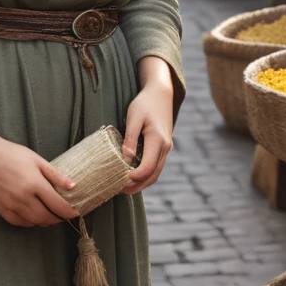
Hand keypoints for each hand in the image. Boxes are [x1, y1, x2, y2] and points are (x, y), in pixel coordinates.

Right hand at [0, 136, 79, 228]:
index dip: (68, 212)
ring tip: (51, 217)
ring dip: (45, 222)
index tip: (75, 213)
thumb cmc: (13, 154)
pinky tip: (34, 218)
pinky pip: (19, 222)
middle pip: (46, 216)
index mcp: (35, 183)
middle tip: (64, 216)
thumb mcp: (37, 160)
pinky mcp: (1, 209)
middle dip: (58, 219)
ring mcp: (11, 205)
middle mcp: (23, 197)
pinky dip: (30, 223)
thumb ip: (55, 175)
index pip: (57, 204)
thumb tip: (72, 186)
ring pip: (34, 222)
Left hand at [121, 58, 174, 194]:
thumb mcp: (133, 117)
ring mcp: (166, 149)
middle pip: (152, 176)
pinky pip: (156, 166)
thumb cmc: (144, 103)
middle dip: (137, 186)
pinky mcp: (163, 148)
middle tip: (119, 191)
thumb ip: (130, 138)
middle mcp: (165, 147)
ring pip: (155, 173)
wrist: (161, 94)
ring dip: (141, 183)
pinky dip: (145, 175)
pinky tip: (132, 176)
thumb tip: (125, 159)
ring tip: (124, 187)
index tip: (119, 180)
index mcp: (158, 140)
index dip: (133, 177)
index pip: (147, 167)